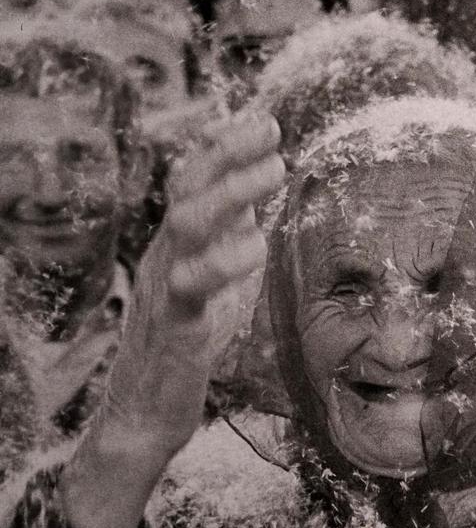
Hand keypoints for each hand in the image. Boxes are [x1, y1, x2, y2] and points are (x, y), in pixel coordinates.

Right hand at [60, 111, 284, 527]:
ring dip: (231, 191)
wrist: (147, 409)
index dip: (225, 144)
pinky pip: (192, 287)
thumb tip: (258, 185)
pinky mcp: (177, 328)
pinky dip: (224, 261)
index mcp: (179, 241)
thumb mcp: (216, 274)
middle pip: (187, 186)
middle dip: (228, 151)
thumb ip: (232, 232)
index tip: (266, 118)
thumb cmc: (189, 337)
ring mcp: (168, 287)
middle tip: (273, 132)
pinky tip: (257, 246)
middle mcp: (168, 254)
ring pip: (186, 224)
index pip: (194, 177)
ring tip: (276, 172)